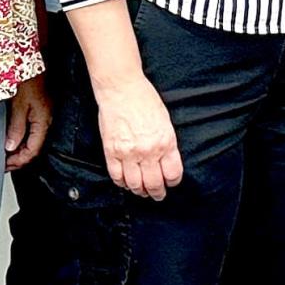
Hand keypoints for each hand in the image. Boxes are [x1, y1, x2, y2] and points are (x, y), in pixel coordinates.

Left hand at [5, 75, 51, 170]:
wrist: (30, 60)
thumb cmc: (27, 79)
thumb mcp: (18, 105)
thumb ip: (16, 127)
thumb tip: (11, 147)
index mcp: (43, 121)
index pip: (33, 150)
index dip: (18, 161)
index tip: (3, 166)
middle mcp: (45, 120)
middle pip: (34, 147)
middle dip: (18, 159)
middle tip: (2, 165)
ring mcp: (43, 114)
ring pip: (32, 140)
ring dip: (18, 149)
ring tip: (3, 155)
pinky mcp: (38, 109)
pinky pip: (31, 130)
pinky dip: (20, 139)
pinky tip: (10, 139)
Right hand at [94, 73, 181, 198]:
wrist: (122, 89)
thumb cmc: (145, 100)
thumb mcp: (165, 122)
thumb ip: (167, 143)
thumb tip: (166, 162)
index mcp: (165, 142)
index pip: (172, 174)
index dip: (172, 182)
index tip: (171, 183)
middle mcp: (148, 151)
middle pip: (154, 184)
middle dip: (157, 193)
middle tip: (157, 195)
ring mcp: (129, 153)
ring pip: (135, 184)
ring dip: (139, 191)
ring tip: (142, 191)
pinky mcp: (112, 151)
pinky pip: (116, 176)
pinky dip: (122, 183)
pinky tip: (126, 182)